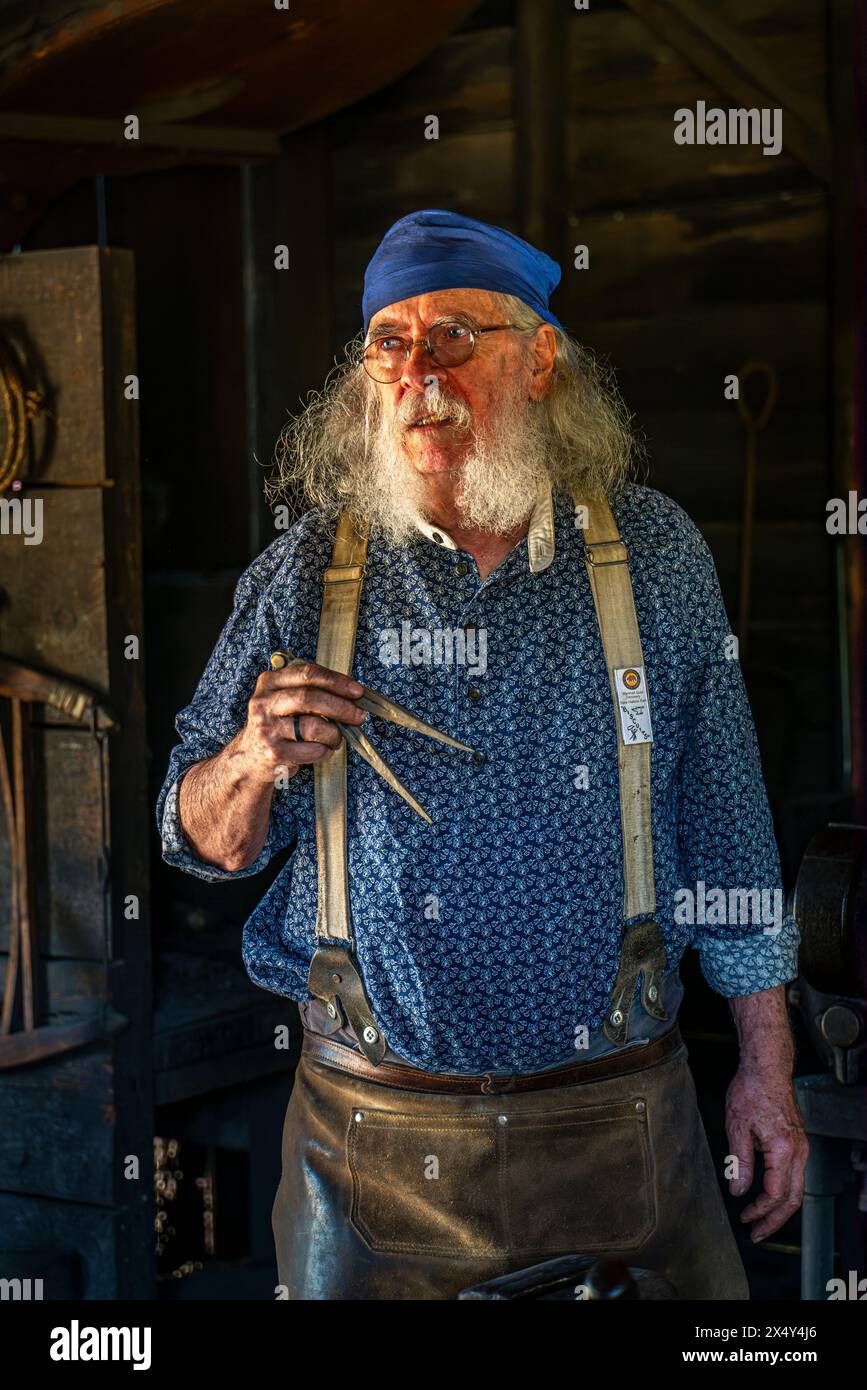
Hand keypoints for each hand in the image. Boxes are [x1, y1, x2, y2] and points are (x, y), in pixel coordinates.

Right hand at [235, 657, 365, 784]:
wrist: (250, 759)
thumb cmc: (277, 725)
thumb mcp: (283, 699)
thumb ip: (310, 690)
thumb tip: (351, 694)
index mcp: (269, 682)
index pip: (307, 674)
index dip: (336, 681)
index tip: (357, 691)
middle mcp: (264, 703)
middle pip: (310, 698)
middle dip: (340, 707)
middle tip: (358, 716)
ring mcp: (267, 729)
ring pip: (314, 726)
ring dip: (334, 733)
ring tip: (336, 738)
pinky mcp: (274, 753)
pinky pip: (313, 750)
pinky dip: (325, 750)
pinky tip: (323, 749)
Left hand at [725, 1066, 808, 1241]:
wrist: (767, 1067)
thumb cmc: (751, 1090)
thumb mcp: (737, 1125)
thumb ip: (739, 1161)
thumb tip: (739, 1190)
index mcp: (783, 1149)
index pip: (775, 1194)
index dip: (760, 1211)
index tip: (745, 1218)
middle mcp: (798, 1151)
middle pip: (793, 1199)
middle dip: (774, 1220)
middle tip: (756, 1233)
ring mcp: (801, 1147)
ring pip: (797, 1189)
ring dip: (779, 1209)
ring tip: (760, 1220)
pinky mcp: (798, 1142)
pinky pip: (795, 1175)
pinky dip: (783, 1192)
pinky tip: (768, 1196)